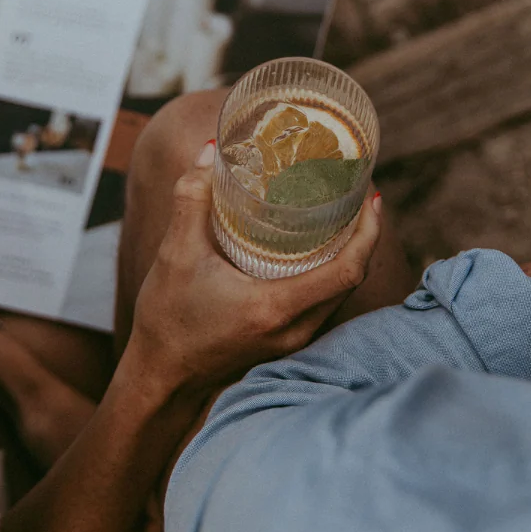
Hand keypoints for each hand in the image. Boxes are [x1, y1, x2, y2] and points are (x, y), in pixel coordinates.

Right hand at [123, 141, 383, 400]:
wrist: (159, 381)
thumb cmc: (167, 322)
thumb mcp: (175, 254)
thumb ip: (191, 198)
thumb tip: (210, 150)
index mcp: (276, 307)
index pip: (348, 269)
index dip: (369, 230)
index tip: (371, 194)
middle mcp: (294, 329)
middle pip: (352, 279)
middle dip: (364, 234)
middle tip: (357, 192)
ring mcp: (293, 341)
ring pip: (340, 294)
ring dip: (349, 254)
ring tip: (343, 214)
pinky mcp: (285, 344)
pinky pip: (324, 304)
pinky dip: (330, 274)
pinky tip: (318, 250)